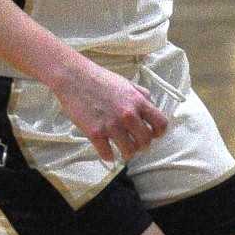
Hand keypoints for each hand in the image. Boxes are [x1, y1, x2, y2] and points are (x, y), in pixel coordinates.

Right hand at [50, 58, 168, 163]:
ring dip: (127, 153)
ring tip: (124, 151)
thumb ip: (142, 95)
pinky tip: (108, 153)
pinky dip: (109, 156)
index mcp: (138, 102)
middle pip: (146, 141)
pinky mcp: (95, 133)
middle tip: (137, 145)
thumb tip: (151, 105)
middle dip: (143, 145)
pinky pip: (107, 153)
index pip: (161, 124)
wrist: (74, 78)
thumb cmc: (100, 79)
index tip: (154, 135)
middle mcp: (128, 115)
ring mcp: (111, 125)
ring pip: (129, 151)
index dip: (159, 133)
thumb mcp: (127, 83)